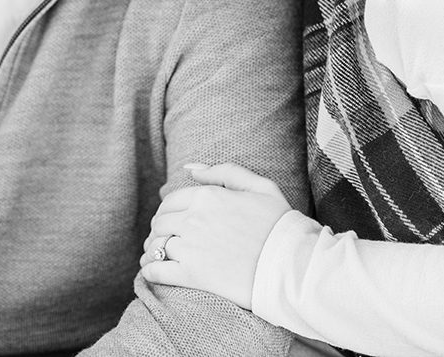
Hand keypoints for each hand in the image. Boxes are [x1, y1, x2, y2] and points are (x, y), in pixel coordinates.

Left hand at [140, 162, 292, 310]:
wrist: (294, 266)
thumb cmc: (281, 225)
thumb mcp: (259, 186)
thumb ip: (223, 172)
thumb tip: (190, 168)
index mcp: (207, 196)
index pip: (171, 201)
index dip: (168, 211)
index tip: (172, 221)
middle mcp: (194, 219)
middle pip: (160, 222)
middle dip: (159, 230)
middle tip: (164, 238)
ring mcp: (191, 247)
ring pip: (156, 244)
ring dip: (153, 249)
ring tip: (157, 255)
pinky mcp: (192, 275)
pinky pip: (156, 270)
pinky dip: (149, 270)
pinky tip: (151, 272)